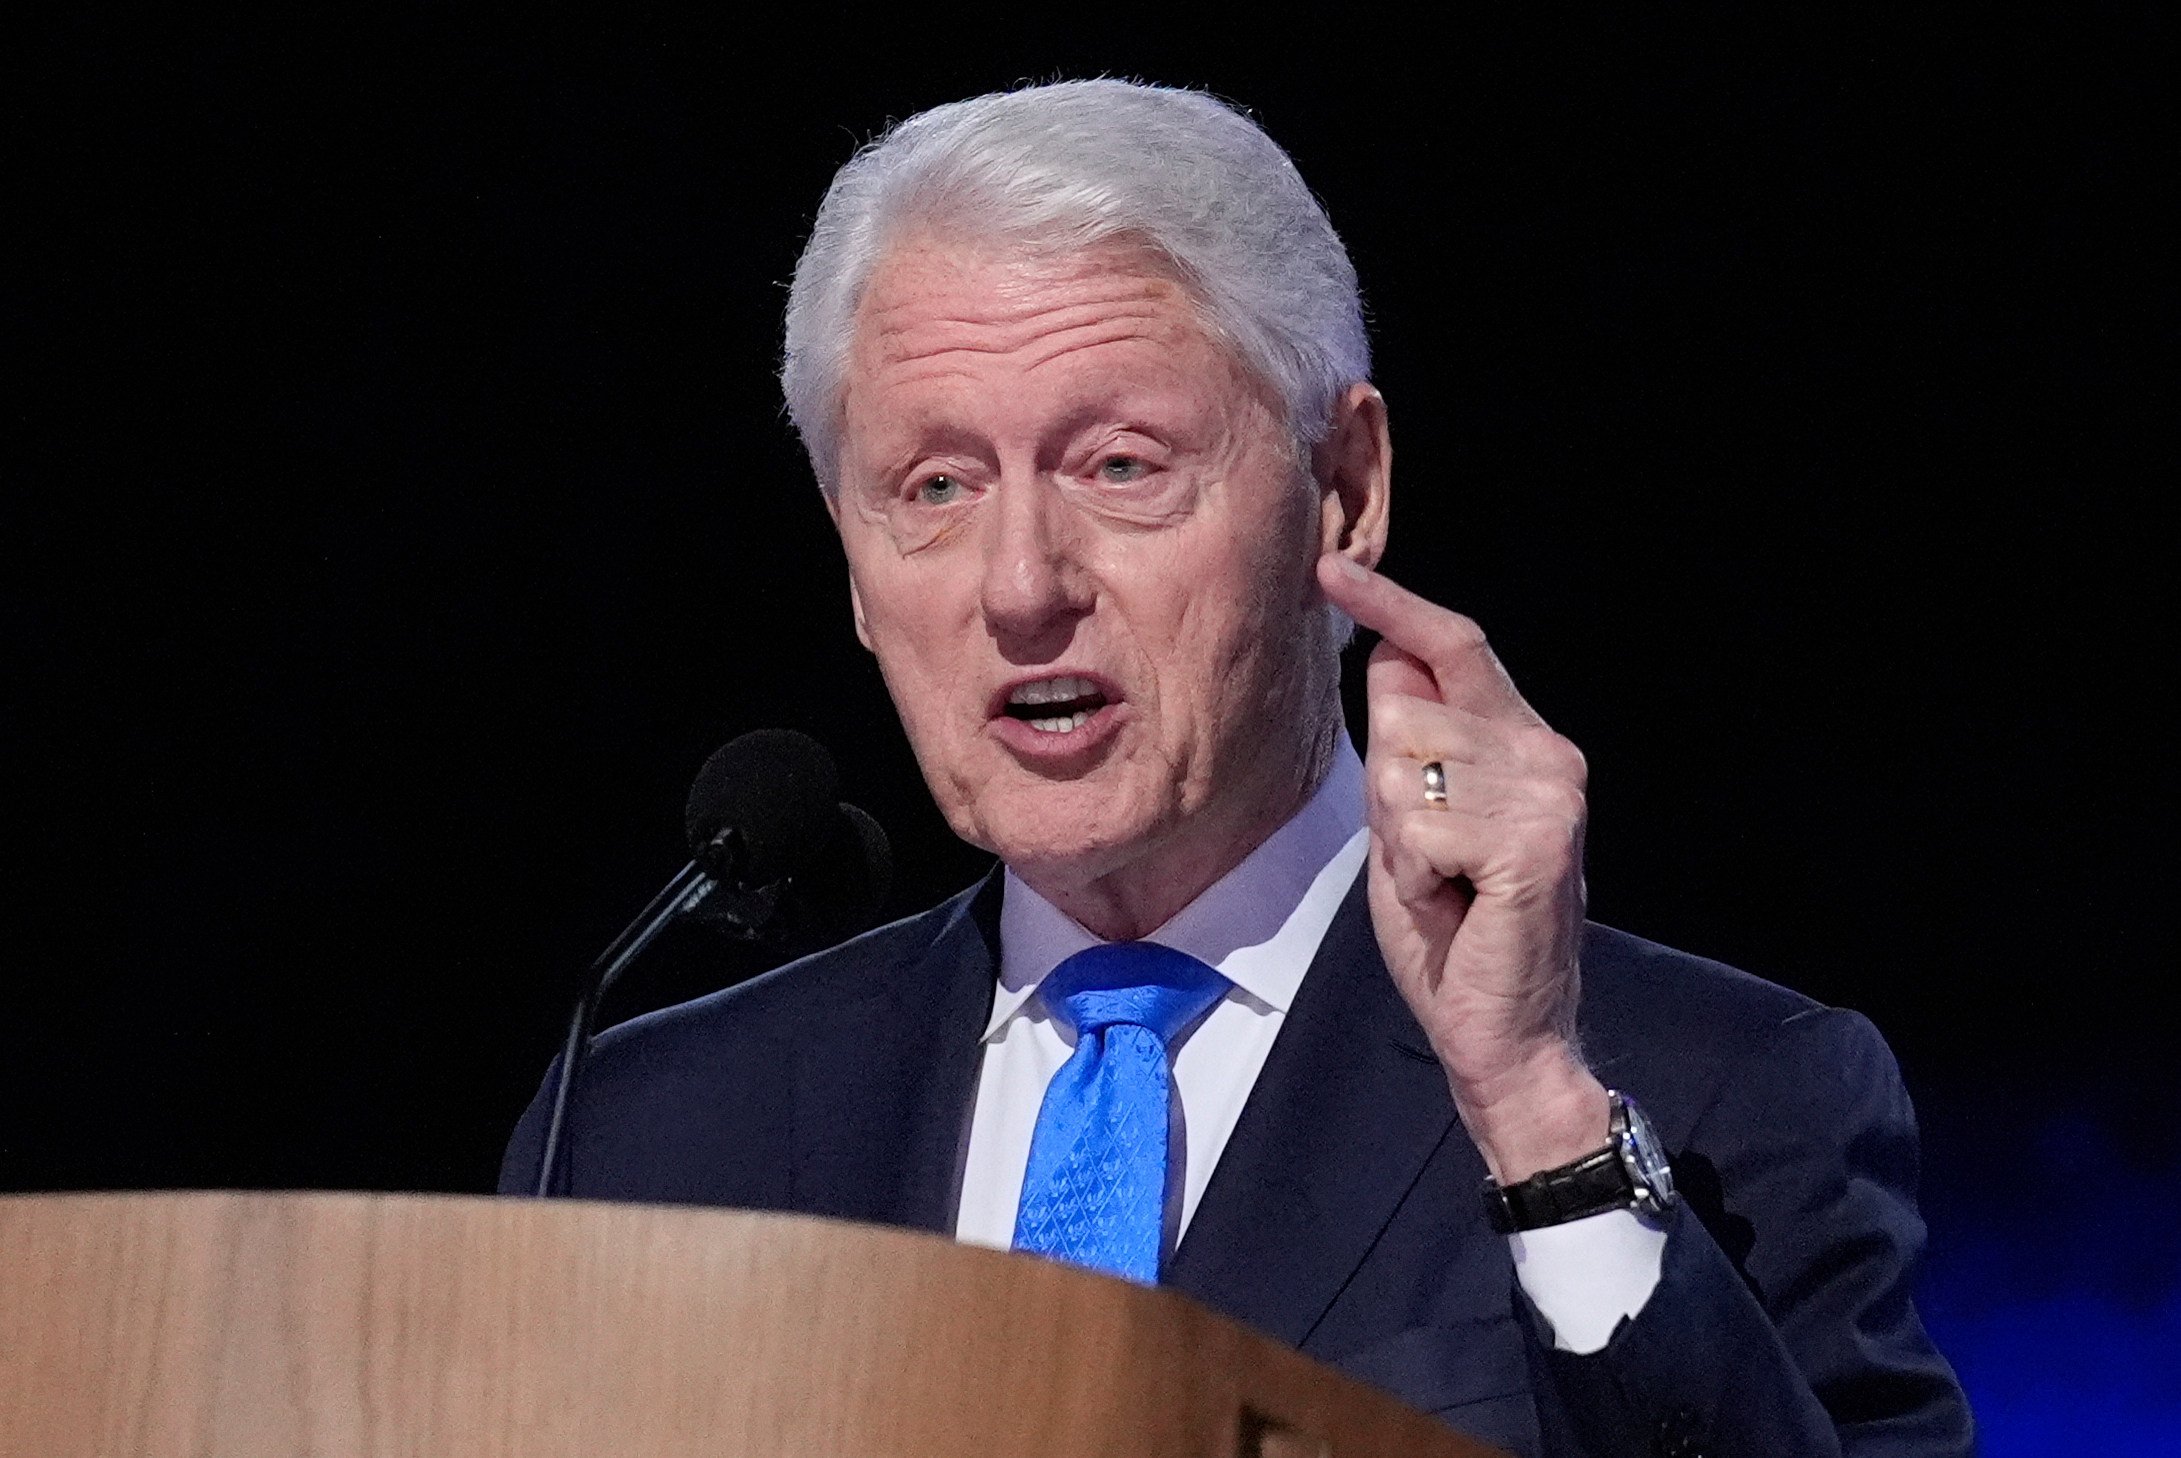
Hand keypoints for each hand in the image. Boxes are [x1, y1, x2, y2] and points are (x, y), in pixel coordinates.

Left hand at [1317, 554, 1608, 1182]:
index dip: (1391, 603)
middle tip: (1429, 861)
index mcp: (1523, 741)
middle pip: (1404, 710)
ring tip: (1444, 885)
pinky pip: (1418, 827)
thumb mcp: (1412, 821)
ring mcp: (1549, 796)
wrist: (1503, 1031)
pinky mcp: (1535, 843)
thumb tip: (1385, 654)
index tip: (1330, 566)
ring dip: (1400, 842)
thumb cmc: (1453, 933)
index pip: (1453, 645)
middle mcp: (1549, 754)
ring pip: (1402, 768)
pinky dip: (1414, 877)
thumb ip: (1409, 743)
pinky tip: (1452, 906)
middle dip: (1387, 792)